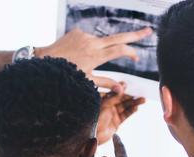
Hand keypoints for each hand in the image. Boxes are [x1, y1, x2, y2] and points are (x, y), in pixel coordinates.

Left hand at [36, 27, 152, 91]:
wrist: (44, 60)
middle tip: (149, 31)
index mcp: (96, 56)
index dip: (131, 52)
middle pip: (119, 37)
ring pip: (101, 41)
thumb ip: (106, 83)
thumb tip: (122, 89)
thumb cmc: (66, 74)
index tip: (136, 57)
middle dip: (135, 34)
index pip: (120, 50)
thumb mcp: (86, 81)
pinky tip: (78, 55)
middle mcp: (92, 43)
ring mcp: (85, 35)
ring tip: (84, 61)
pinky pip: (90, 39)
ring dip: (100, 50)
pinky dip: (89, 46)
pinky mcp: (78, 31)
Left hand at [96, 85, 145, 144]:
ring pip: (125, 106)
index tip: (130, 86)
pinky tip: (136, 108)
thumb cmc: (94, 118)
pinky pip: (125, 115)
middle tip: (139, 93)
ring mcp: (113, 114)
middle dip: (131, 96)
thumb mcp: (105, 104)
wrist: (93, 135)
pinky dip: (131, 111)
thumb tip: (122, 86)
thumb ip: (115, 96)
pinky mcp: (117, 122)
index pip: (115, 92)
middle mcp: (108, 106)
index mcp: (103, 100)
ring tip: (142, 100)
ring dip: (134, 103)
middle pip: (122, 99)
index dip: (122, 89)